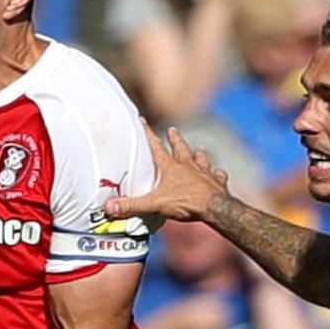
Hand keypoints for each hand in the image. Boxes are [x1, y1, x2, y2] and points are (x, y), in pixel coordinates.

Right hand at [105, 123, 230, 221]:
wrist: (215, 207)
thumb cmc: (186, 202)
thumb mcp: (154, 204)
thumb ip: (132, 205)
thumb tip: (109, 207)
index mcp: (170, 167)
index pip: (156, 146)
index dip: (149, 134)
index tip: (143, 121)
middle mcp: (188, 166)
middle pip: (180, 148)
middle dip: (175, 139)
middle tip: (173, 129)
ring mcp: (204, 172)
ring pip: (201, 158)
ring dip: (199, 153)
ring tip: (199, 148)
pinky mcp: (217, 182)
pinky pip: (218, 175)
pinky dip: (218, 174)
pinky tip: (219, 172)